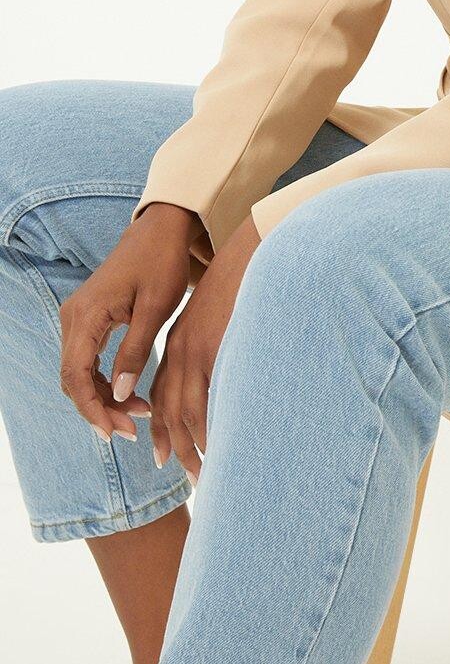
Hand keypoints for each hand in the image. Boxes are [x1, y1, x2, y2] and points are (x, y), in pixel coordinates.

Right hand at [59, 206, 197, 442]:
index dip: (92, 408)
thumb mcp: (155, 307)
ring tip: (139, 415)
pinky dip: (105, 381)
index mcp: (87, 313)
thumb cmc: (161, 262)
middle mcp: (74, 316)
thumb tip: (122, 395)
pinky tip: (130, 394)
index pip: (76, 374)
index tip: (114, 432)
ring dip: (104, 397)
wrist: (159, 231)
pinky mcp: (89, 319)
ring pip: (79, 372)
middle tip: (133, 430)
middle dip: (100, 409)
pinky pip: (87, 360)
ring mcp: (78, 317)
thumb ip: (136, 350)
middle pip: (74, 378)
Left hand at [147, 212, 261, 480]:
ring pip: (181, 411)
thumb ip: (219, 346)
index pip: (164, 392)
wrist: (255, 252)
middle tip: (188, 473)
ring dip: (188, 446)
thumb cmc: (250, 283)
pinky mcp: (210, 348)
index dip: (164, 426)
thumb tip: (229, 374)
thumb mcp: (225, 316)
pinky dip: (204, 428)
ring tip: (202, 473)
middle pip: (167, 407)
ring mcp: (193, 348)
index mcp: (181, 340)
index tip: (165, 454)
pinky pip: (203, 399)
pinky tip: (213, 447)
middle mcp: (180, 347)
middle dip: (173, 444)